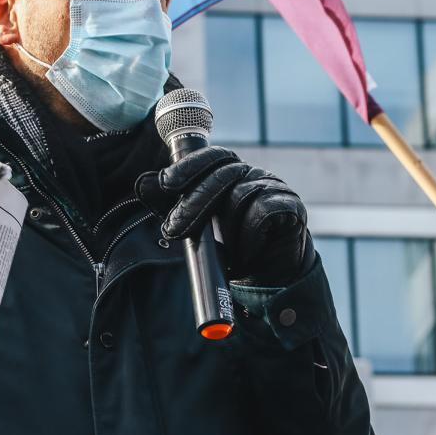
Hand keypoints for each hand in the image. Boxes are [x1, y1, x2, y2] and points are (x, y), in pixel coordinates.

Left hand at [135, 146, 313, 285]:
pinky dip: (249, 233)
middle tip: (172, 229)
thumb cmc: (233, 245)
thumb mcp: (197, 224)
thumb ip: (172, 204)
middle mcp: (255, 174)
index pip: (212, 156)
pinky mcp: (292, 208)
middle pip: (222, 174)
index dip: (188, 166)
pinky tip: (246, 248)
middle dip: (193, 201)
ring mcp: (275, 188)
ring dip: (223, 226)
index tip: (165, 182)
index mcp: (233, 172)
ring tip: (220, 247)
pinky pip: (262, 212)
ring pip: (240, 194)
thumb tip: (143, 183)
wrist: (270, 278)